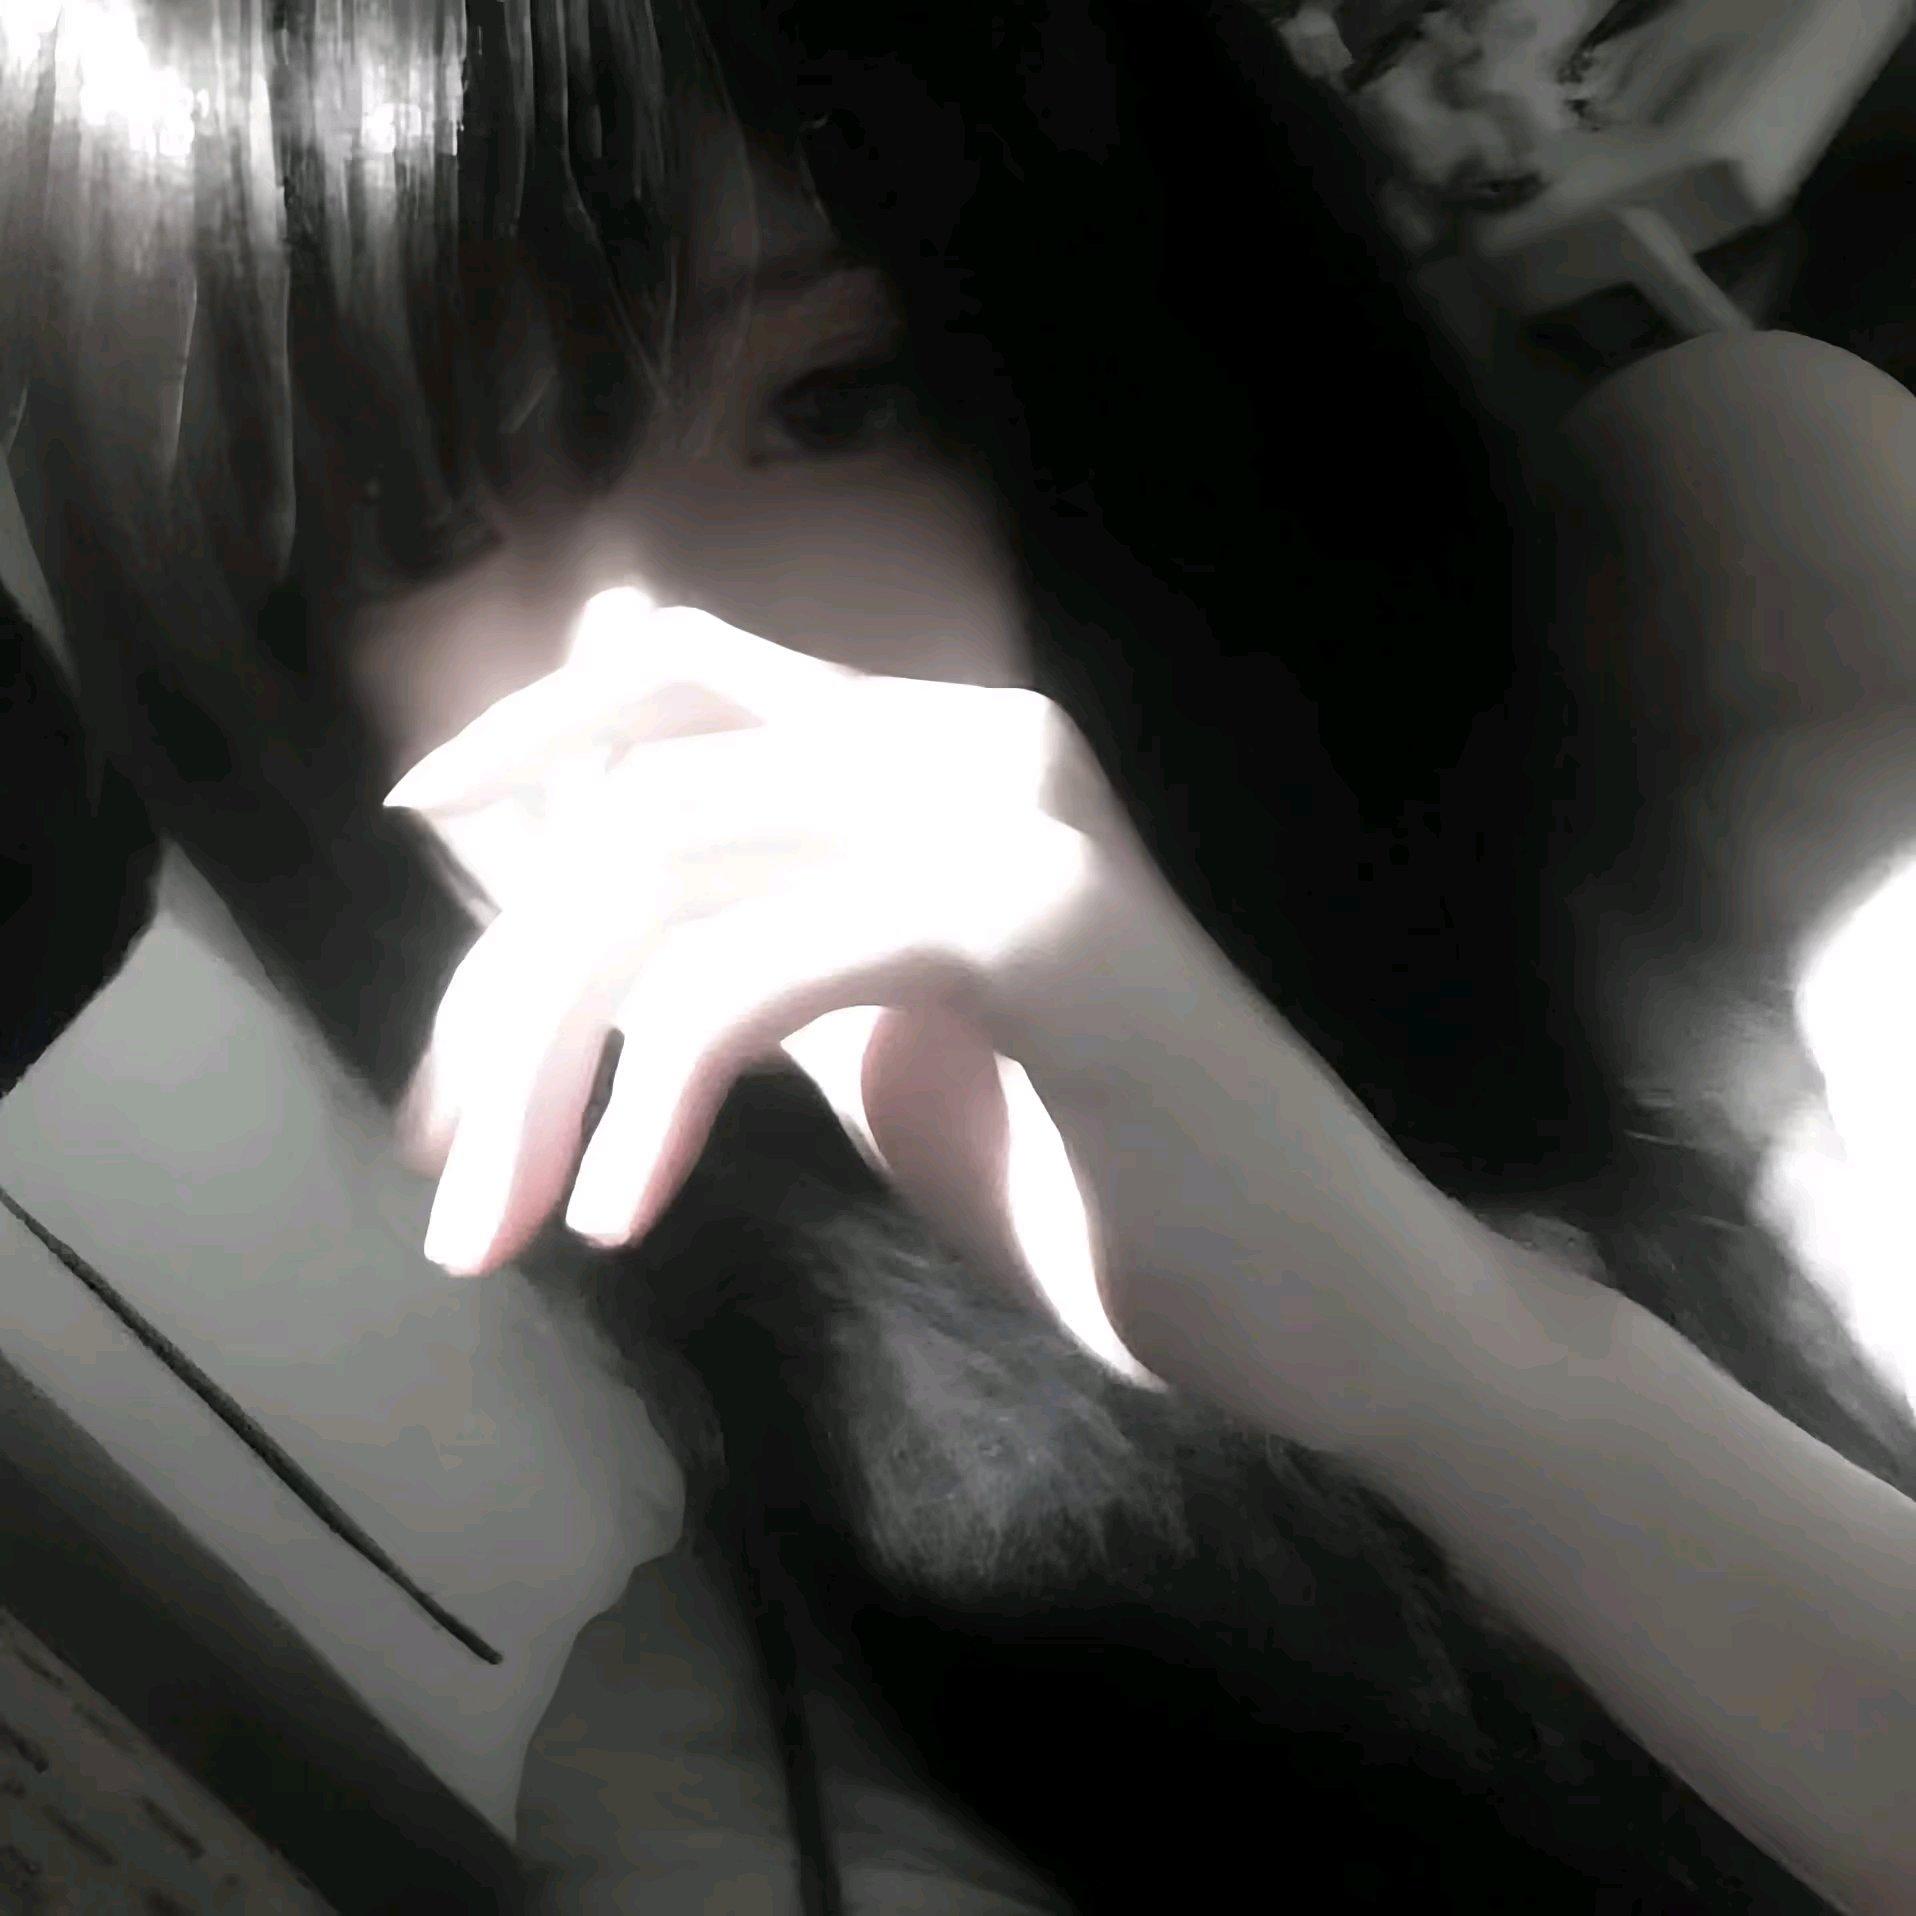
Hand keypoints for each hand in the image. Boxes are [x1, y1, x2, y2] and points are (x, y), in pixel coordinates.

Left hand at [386, 589, 1173, 1384]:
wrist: (1319, 1296)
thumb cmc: (1097, 1179)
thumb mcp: (870, 1040)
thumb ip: (748, 933)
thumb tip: (567, 855)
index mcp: (939, 756)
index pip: (687, 677)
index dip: (536, 730)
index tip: (423, 818)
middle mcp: (975, 746)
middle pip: (642, 800)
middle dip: (506, 989)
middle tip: (445, 1172)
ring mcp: (1017, 822)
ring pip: (672, 865)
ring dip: (546, 1054)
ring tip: (501, 1224)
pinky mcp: (1042, 928)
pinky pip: (761, 967)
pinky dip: (659, 1088)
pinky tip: (628, 1213)